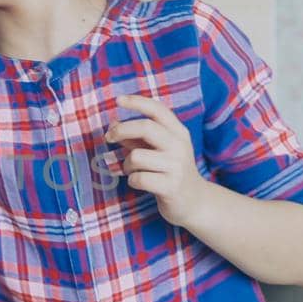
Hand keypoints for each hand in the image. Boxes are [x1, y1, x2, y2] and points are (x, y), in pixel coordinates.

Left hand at [105, 95, 212, 228]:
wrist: (194, 201)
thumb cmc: (169, 171)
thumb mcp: (157, 150)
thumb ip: (136, 138)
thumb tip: (113, 124)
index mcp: (178, 132)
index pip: (158, 110)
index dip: (137, 102)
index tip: (118, 100)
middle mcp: (180, 146)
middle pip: (145, 127)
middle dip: (121, 130)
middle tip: (109, 137)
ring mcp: (176, 166)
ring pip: (136, 157)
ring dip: (126, 164)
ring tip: (132, 170)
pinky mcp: (171, 186)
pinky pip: (138, 178)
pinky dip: (132, 180)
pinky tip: (140, 182)